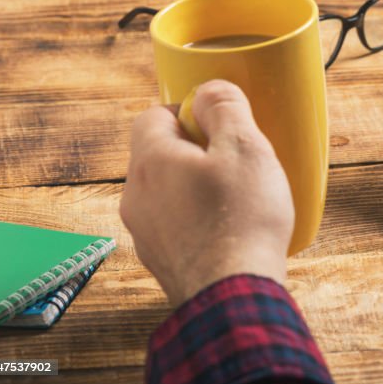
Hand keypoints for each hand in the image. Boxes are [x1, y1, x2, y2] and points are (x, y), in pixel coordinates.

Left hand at [121, 80, 294, 306]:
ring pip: (166, 191)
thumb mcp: (245, 147)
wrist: (232, 294)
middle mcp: (136, 195)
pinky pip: (176, 224)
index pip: (153, 114)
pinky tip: (231, 229)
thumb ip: (225, 107)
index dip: (186, 110)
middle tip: (236, 157)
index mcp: (152, 160)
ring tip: (238, 196)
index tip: (219, 121)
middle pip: (160, 154)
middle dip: (196, 149)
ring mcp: (145, 232)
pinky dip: (198, 220)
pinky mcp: (161, 260)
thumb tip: (209, 89)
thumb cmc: (240, 219)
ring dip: (196, 186)